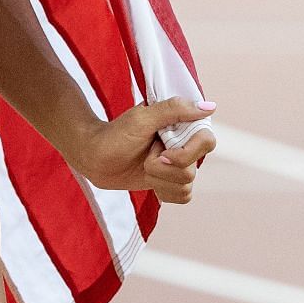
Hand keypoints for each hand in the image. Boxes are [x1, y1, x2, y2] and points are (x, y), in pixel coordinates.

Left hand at [71, 98, 215, 204]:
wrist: (94, 157)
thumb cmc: (115, 134)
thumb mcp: (141, 118)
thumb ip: (174, 109)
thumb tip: (209, 106)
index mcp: (182, 125)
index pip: (207, 141)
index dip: (187, 152)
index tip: (162, 152)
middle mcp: (184, 144)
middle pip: (193, 169)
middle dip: (163, 168)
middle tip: (146, 158)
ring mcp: (178, 165)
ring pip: (186, 185)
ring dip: (159, 179)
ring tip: (144, 166)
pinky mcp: (170, 181)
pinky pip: (183, 196)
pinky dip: (164, 191)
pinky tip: (150, 180)